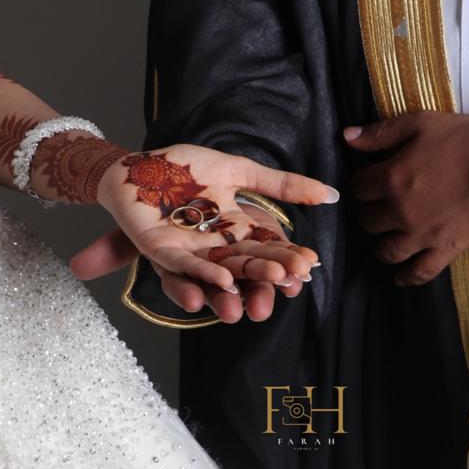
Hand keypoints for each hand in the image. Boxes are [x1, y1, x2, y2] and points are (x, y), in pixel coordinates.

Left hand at [69, 143, 336, 320]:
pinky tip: (222, 282)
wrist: (137, 165)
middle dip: (268, 277)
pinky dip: (203, 275)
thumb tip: (331, 195)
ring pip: (220, 274)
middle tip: (290, 285)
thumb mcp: (240, 171)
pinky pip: (185, 268)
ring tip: (256, 303)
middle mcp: (216, 247)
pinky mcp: (161, 251)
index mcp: (236, 229)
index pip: (267, 246)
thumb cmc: (187, 168)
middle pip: (247, 265)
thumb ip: (281, 185)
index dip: (286, 257)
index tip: (308, 268)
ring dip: (239, 288)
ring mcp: (190, 251)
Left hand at [345, 112, 468, 284]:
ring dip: (383, 244)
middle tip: (382, 207)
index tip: (372, 182)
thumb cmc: (463, 140)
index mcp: (392, 179)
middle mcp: (401, 211)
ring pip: (387, 250)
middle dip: (373, 212)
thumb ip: (381, 133)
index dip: (364, 183)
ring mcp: (422, 234)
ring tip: (387, 239)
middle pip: (369, 221)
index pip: (359, 189)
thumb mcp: (421, 124)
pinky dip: (407, 277)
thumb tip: (347, 137)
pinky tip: (400, 276)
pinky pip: (420, 272)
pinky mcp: (444, 249)